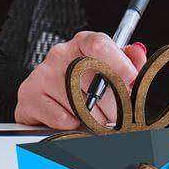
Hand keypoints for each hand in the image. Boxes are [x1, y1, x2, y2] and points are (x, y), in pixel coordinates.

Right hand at [14, 31, 147, 128]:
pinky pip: (63, 118)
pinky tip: (71, 119)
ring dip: (95, 119)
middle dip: (113, 104)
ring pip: (81, 104)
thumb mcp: (106, 66)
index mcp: (82, 42)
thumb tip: (139, 55)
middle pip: (95, 80)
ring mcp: (43, 74)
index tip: (131, 81)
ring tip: (94, 118)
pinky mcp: (29, 96)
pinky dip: (73, 125)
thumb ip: (127, 61)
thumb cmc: (80, 82)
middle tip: (118, 114)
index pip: (99, 44)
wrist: (43, 98)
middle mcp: (61, 54)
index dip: (119, 64)